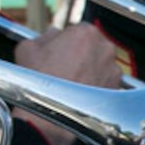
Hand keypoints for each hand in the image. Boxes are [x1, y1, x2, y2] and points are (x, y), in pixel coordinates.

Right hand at [12, 24, 121, 144]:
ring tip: (68, 80)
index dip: (64, 40)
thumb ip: (43, 35)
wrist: (49, 114)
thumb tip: (51, 35)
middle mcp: (105, 48)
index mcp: (85, 32)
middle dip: (79, 52)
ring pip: (99, 63)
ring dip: (88, 68)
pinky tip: (77, 91)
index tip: (57, 49)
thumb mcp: (28, 47)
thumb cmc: (38, 80)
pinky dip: (95, 84)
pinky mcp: (117, 88)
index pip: (77, 30)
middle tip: (61, 64)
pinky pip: (105, 80)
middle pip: (91, 45)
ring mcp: (114, 69)